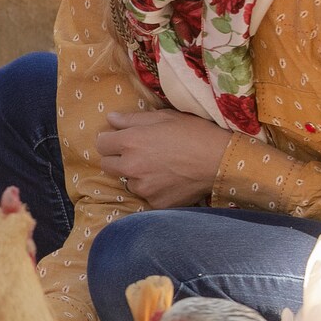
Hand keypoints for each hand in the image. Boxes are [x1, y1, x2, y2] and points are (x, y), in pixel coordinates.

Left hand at [94, 108, 233, 209]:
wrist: (220, 160)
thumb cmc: (194, 132)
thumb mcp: (164, 117)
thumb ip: (132, 118)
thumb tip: (110, 118)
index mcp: (130, 142)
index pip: (100, 144)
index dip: (109, 140)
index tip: (120, 139)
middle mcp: (131, 166)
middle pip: (107, 165)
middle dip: (117, 158)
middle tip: (138, 154)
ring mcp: (143, 188)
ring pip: (128, 182)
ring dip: (136, 175)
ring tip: (159, 167)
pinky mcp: (156, 203)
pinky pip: (147, 196)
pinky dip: (154, 189)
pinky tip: (170, 181)